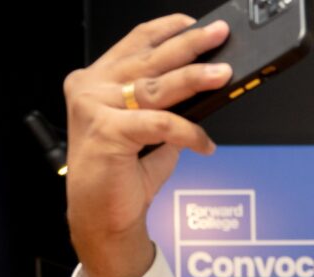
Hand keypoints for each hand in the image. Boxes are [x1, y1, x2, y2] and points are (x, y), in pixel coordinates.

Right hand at [64, 14, 230, 276]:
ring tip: (222, 74)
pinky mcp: (106, 131)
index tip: (195, 23)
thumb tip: (205, 86)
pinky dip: (189, 133)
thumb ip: (167, 106)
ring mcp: (94, 107)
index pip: (134, 44)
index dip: (166, 30)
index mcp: (95, 80)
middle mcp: (90, 88)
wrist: (104, 215)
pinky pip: (160, 123)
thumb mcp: (149, 131)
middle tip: (219, 34)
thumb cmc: (124, 174)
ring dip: (194, 78)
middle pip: (148, 59)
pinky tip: (206, 143)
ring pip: (155, 86)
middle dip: (189, 45)